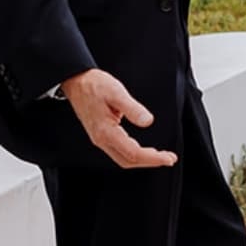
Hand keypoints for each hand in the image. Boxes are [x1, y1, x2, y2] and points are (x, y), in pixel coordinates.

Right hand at [61, 68, 177, 168]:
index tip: (169, 158)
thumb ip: (133, 108)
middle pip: (128, 161)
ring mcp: (100, 139)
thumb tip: (148, 121)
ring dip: (142, 160)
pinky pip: (119, 152)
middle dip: (150, 162)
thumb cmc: (94, 86)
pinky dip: (134, 154)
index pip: (133, 153)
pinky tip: (144, 150)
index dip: (153, 158)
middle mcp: (101, 139)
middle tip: (169, 159)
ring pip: (123, 159)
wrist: (76, 82)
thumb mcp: (116, 92)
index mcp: (105, 131)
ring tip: (160, 156)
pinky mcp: (101, 136)